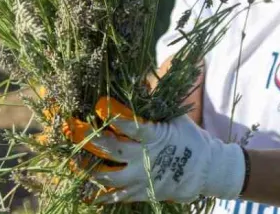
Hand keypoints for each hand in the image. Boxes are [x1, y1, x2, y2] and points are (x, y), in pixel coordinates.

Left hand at [74, 97, 245, 203]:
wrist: (207, 171)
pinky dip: (100, 195)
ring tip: (73, 159)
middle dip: (89, 138)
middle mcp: (144, 157)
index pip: (131, 124)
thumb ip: (153, 105)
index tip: (97, 104)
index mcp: (154, 136)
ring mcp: (141, 178)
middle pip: (111, 149)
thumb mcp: (174, 118)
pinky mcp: (140, 193)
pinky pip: (116, 197)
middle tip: (72, 127)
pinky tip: (85, 192)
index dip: (114, 115)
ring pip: (108, 176)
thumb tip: (134, 83)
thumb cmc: (188, 138)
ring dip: (88, 168)